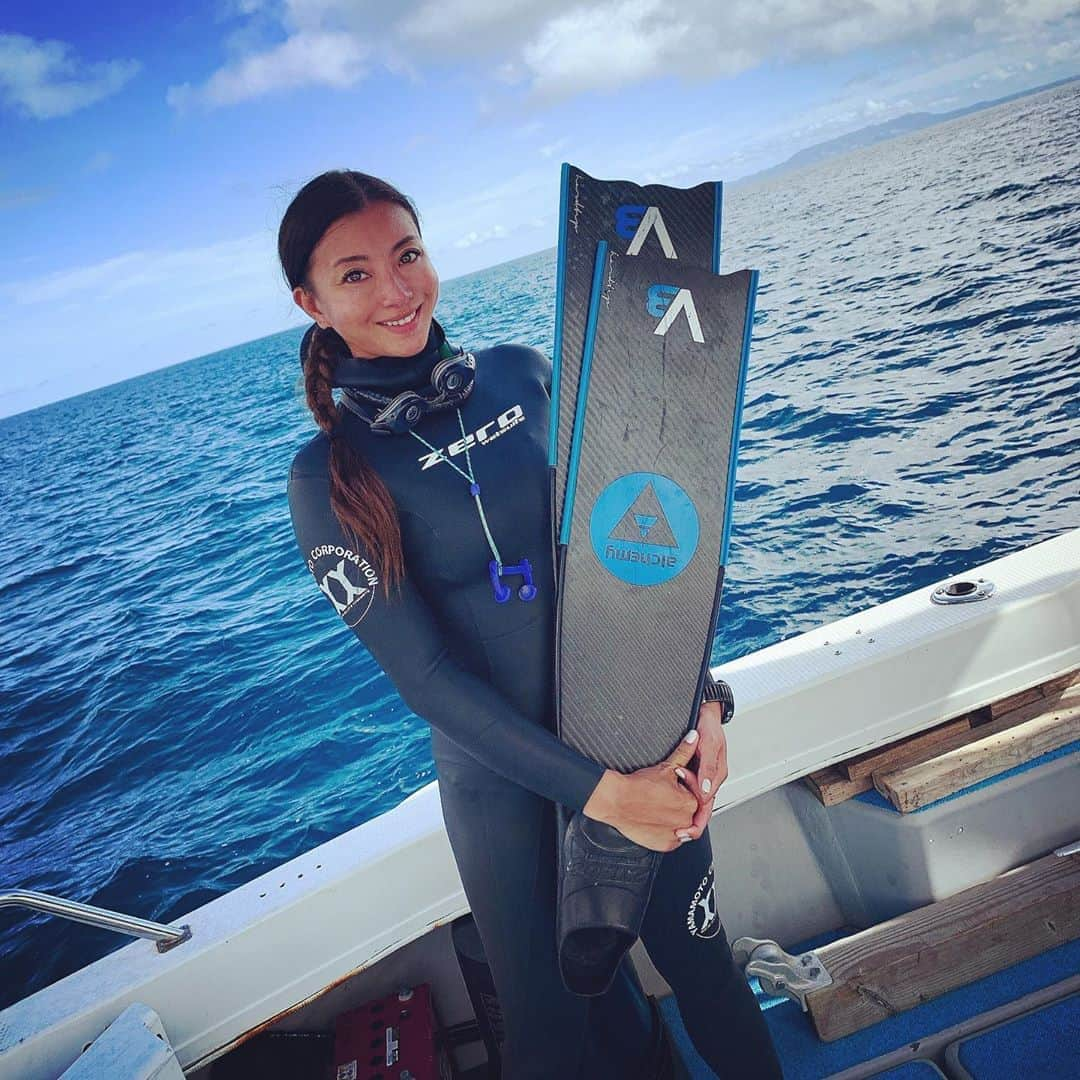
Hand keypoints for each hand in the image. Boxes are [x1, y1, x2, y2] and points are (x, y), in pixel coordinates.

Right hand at [583, 730, 701, 851]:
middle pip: (691, 812)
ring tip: (662, 807)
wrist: (616, 800)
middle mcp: (685, 822)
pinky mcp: (664, 845)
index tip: (675, 786)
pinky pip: (673, 839)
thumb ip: (684, 753)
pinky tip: (658, 819)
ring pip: (683, 827)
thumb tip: (693, 739)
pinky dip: (668, 831)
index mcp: (690, 803)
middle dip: (682, 803)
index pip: (698, 796)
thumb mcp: (666, 767)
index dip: (687, 788)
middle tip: (666, 796)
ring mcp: (675, 835)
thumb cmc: (637, 787)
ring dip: (677, 818)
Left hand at [683, 700, 728, 832]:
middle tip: (679, 834)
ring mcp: (701, 774)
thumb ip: (708, 767)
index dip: (698, 817)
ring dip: (685, 810)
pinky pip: (687, 788)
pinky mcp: (693, 769)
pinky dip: (680, 798)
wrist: (703, 711)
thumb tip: (707, 791)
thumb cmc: (708, 725)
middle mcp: (710, 777)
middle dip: (692, 822)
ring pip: (694, 798)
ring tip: (674, 824)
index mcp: (716, 774)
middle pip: (702, 806)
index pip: (708, 802)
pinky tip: (670, 806)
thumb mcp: (709, 745)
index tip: (689, 828)